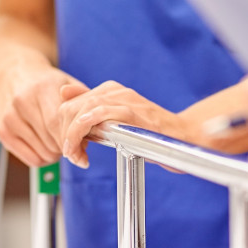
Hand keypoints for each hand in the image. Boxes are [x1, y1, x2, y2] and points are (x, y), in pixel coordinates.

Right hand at [0, 64, 87, 166]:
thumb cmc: (43, 81)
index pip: (57, 124)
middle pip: (52, 140)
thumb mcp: (67, 83)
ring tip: (59, 141)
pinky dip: (44, 158)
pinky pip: (32, 159)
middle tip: (73, 143)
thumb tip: (97, 127)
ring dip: (57, 153)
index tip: (83, 144)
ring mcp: (10, 119)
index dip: (73, 138)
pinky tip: (47, 146)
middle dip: (68, 146)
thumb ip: (83, 102)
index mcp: (41, 89)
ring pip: (44, 152)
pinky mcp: (3, 132)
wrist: (13, 73)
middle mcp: (22, 103)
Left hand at [58, 81, 192, 167]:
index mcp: (109, 91)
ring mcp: (123, 99)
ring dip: (72, 136)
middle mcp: (114, 91)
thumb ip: (92, 109)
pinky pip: (98, 114)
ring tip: (76, 156)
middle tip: (73, 156)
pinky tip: (84, 147)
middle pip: (71, 107)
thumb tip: (65, 93)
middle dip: (66, 135)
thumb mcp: (117, 121)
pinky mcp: (130, 111)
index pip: (71, 104)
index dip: (65, 129)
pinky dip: (84, 130)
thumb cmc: (151, 133)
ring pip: (82, 110)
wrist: (182, 137)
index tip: (73, 150)